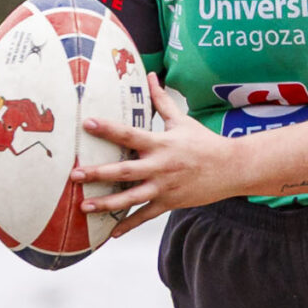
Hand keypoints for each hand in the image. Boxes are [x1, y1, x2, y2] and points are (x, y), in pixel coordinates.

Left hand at [73, 80, 243, 236]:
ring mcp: (164, 187)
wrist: (231, 168)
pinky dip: (129, 224)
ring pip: (131, 198)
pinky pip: (146, 215)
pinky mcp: (169, 203)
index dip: (108, 128)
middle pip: (125, 171)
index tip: (87, 123)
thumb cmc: (204, 142)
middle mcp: (160, 166)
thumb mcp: (182, 120)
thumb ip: (162, 100)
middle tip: (75, 175)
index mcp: (161, 143)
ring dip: (107, 204)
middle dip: (99, 173)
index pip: (129, 133)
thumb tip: (150, 75)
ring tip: (85, 207)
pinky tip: (111, 233)